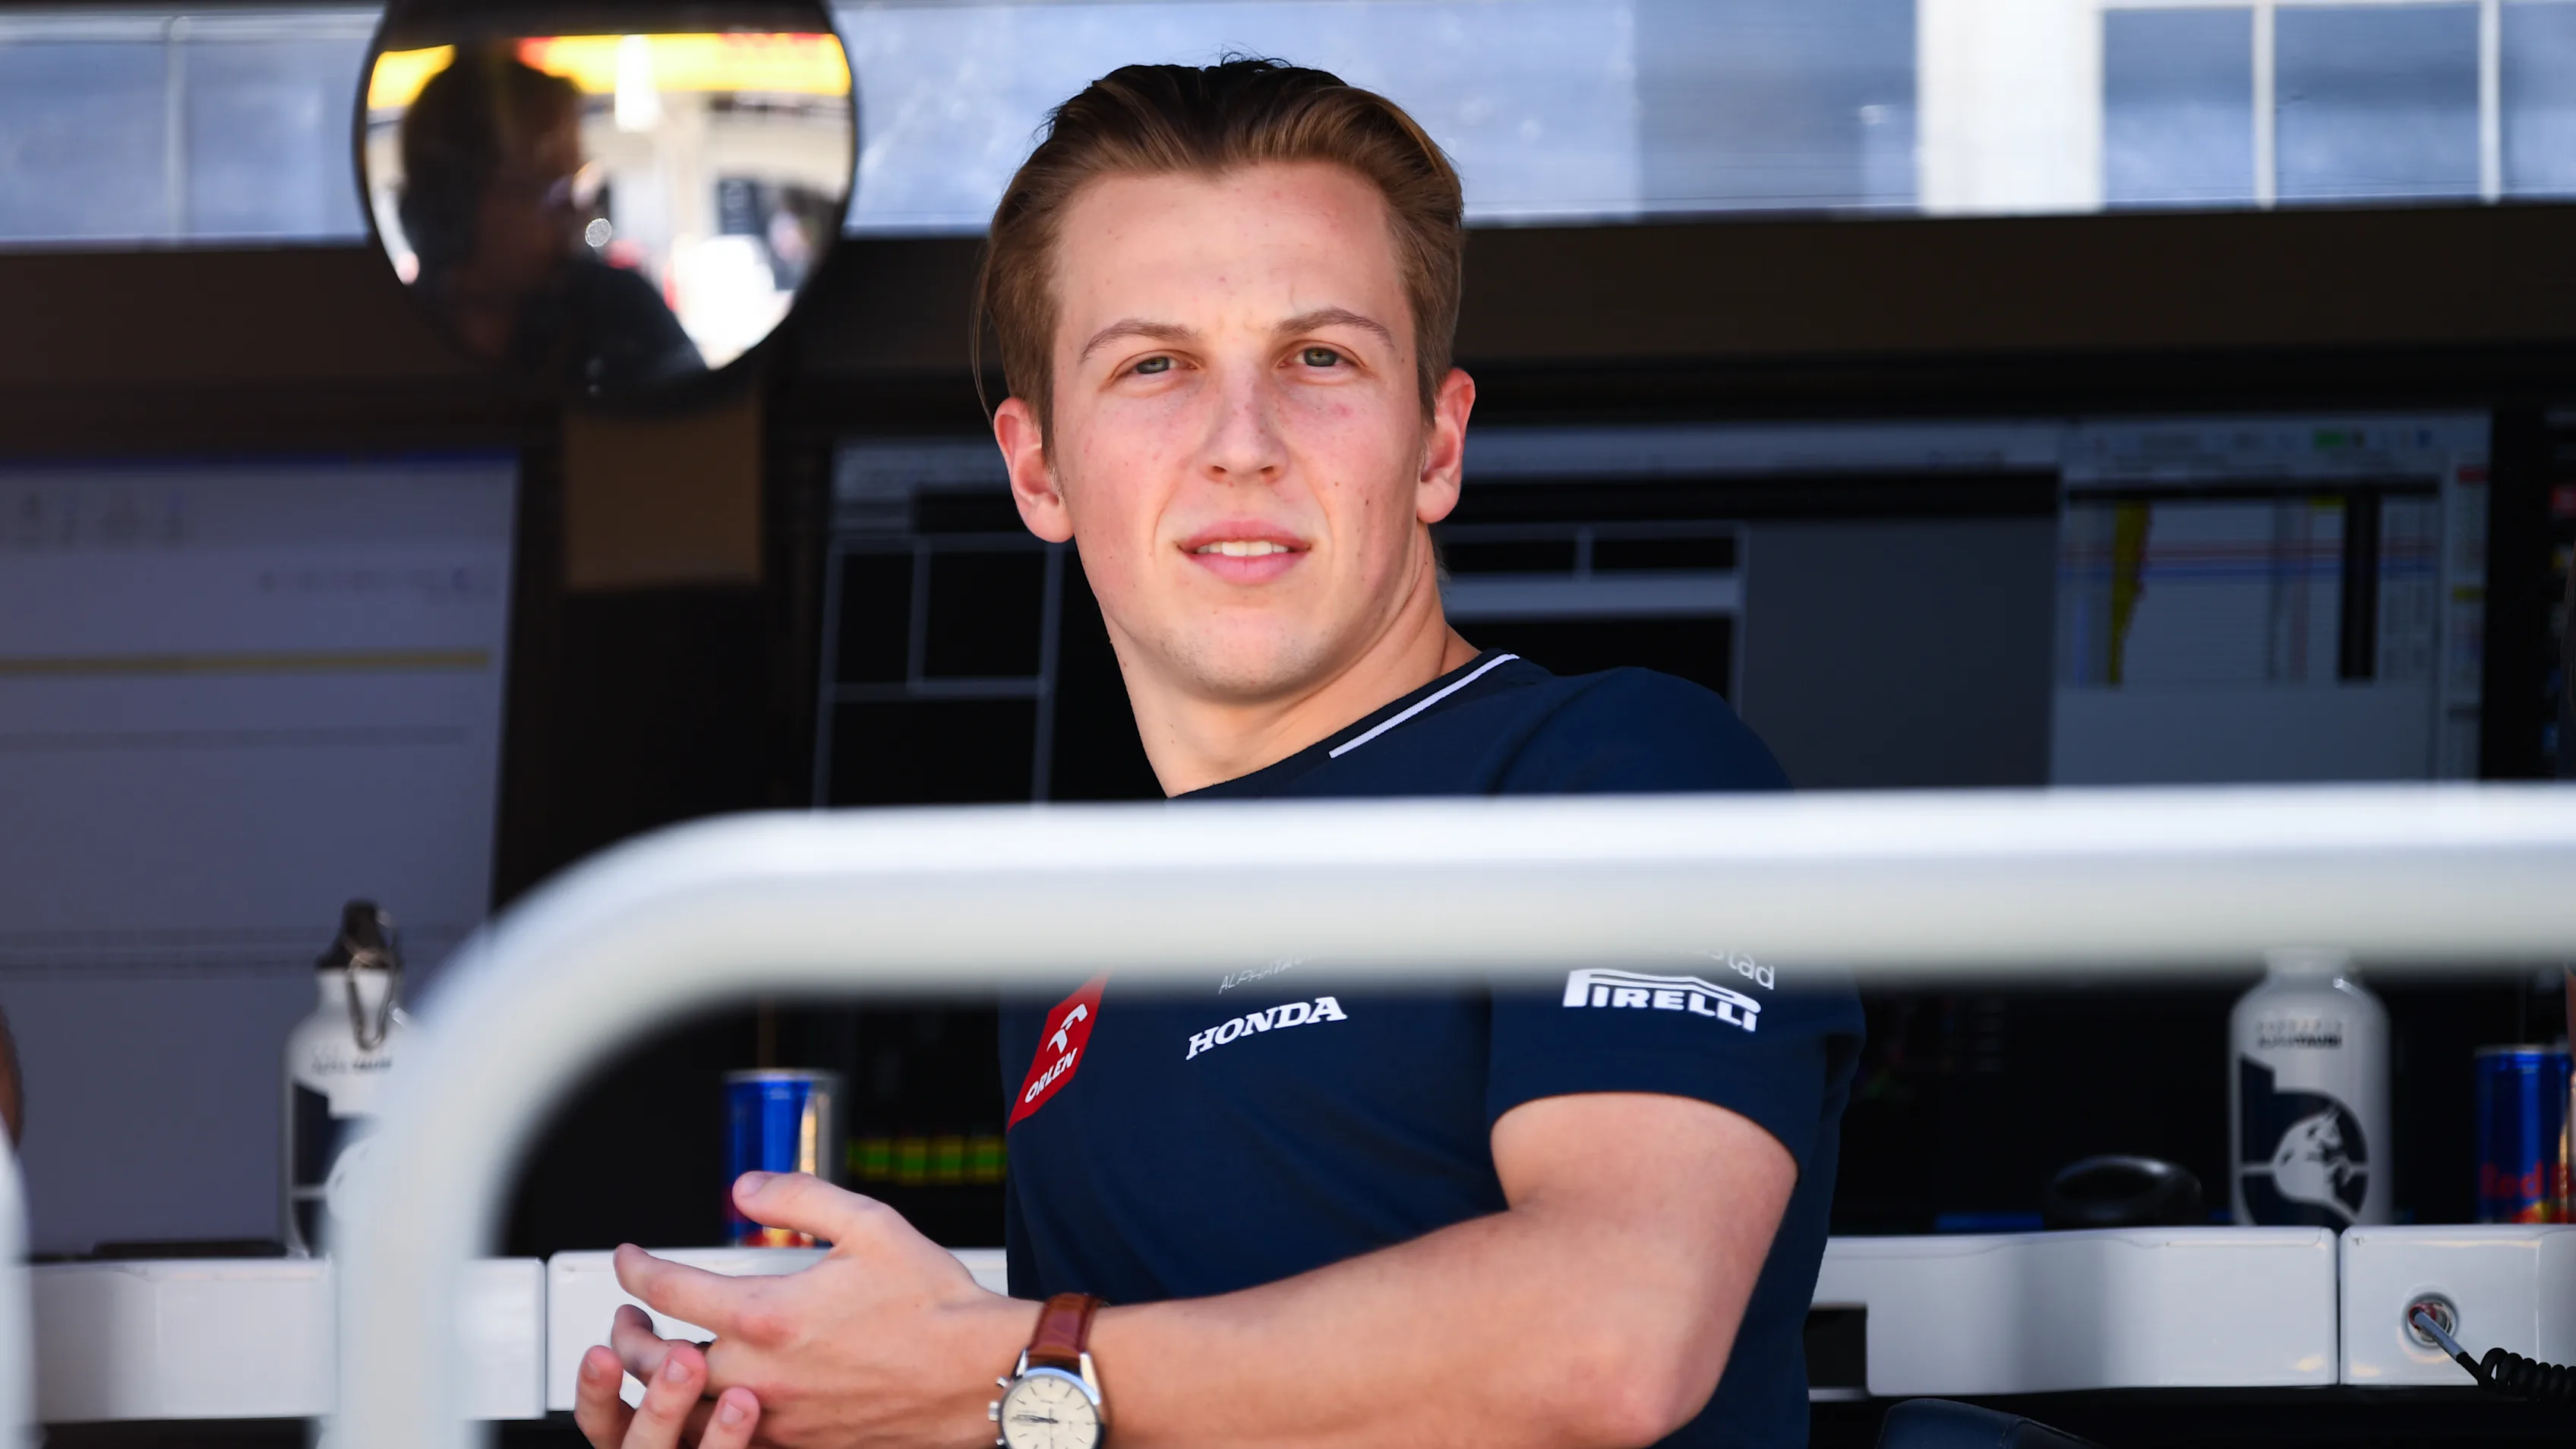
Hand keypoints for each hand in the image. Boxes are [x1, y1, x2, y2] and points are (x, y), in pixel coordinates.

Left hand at [609, 1171, 1037, 1448]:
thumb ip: (799, 1198)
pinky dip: (706, 1421)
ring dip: (656, 1386)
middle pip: (657, 1363)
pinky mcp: (799, 1445)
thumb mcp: (871, 1225)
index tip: (628, 1258)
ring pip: (684, 1413)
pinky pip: (731, 1441)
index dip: (636, 1268)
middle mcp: (761, 1375)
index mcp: (769, 1315)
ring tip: (656, 1363)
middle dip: (627, 1336)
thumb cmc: (935, 1304)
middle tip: (624, 1318)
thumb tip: (744, 1190)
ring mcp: (777, 1419)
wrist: (980, 1375)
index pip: (670, 1290)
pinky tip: (711, 1401)